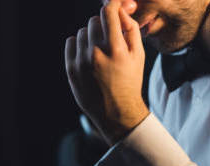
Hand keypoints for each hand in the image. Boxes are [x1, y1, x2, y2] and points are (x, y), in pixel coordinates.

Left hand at [64, 0, 149, 144]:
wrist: (116, 111)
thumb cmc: (130, 81)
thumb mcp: (138, 55)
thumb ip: (131, 29)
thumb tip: (120, 9)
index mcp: (116, 49)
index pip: (108, 13)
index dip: (111, 4)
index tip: (113, 3)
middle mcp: (97, 53)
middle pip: (94, 20)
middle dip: (103, 24)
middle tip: (109, 37)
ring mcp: (81, 61)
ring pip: (82, 31)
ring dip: (91, 35)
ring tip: (100, 51)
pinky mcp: (71, 69)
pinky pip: (71, 42)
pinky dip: (79, 44)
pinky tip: (88, 55)